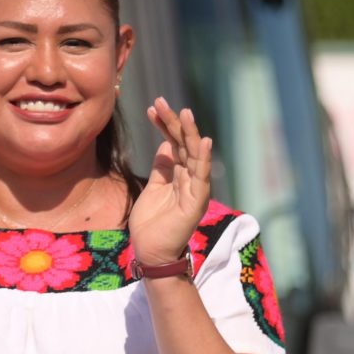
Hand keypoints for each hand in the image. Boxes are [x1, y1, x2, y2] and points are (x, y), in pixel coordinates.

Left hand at [129, 98, 212, 268]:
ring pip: (193, 156)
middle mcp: (190, 180)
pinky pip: (200, 176)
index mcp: (179, 176)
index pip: (174, 144)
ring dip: (189, 133)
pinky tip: (202, 141)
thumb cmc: (151, 224)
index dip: (164, 126)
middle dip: (173, 123)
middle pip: (184, 145)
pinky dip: (202, 158)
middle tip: (161, 101)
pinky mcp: (196, 202)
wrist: (152, 252)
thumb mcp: (153, 188)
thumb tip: (165, 144)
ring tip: (184, 112)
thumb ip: (162, 167)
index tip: (151, 108)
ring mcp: (195, 190)